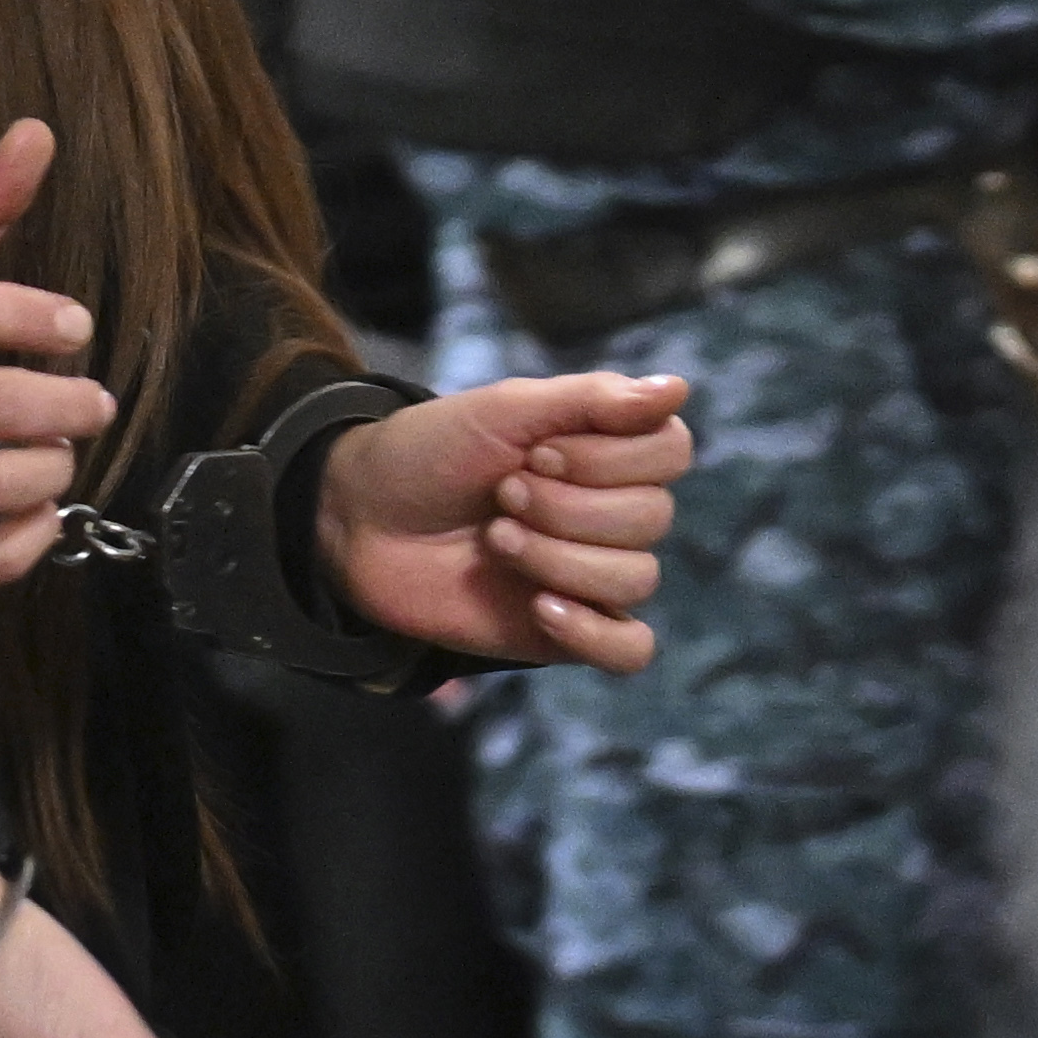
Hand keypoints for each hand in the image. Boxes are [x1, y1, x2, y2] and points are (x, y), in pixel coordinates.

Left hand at [314, 374, 694, 668]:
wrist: (358, 516)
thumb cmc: (429, 452)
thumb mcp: (502, 410)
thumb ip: (589, 401)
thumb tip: (679, 387)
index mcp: (606, 449)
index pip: (670, 451)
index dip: (609, 456)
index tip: (539, 450)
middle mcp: (610, 510)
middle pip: (651, 517)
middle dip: (567, 506)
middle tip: (502, 494)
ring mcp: (591, 572)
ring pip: (636, 577)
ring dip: (558, 556)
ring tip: (495, 539)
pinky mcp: (566, 630)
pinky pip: (629, 650)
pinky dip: (596, 631)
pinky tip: (542, 608)